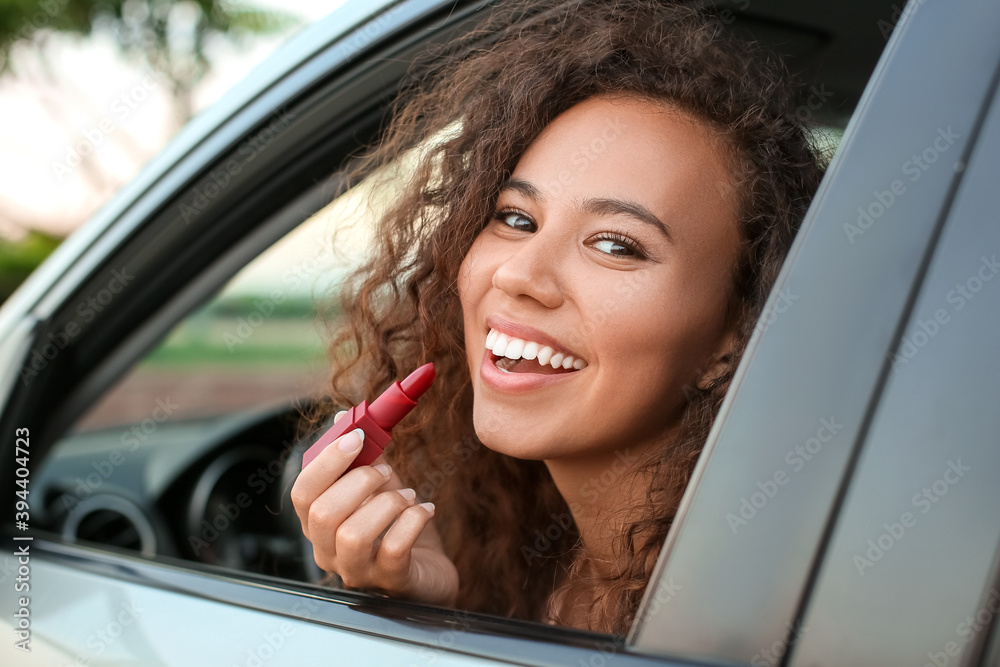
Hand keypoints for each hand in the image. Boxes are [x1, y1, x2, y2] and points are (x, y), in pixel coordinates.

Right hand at [291, 410, 458, 606]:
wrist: (429, 570)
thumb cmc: (397, 526)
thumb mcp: (378, 487)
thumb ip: (362, 457)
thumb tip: (343, 418)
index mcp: (318, 524)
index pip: (302, 493)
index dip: (327, 462)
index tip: (357, 437)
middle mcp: (328, 552)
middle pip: (323, 514)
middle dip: (360, 481)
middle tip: (387, 471)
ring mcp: (356, 572)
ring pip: (353, 535)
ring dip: (387, 503)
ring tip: (408, 495)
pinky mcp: (389, 582)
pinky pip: (394, 548)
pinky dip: (413, 520)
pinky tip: (426, 510)